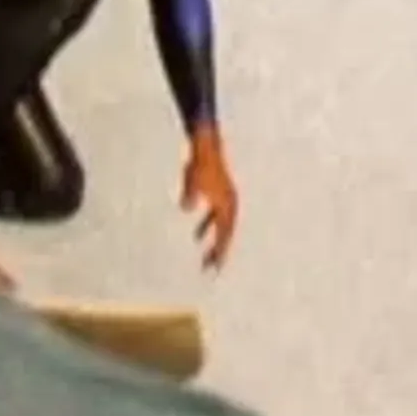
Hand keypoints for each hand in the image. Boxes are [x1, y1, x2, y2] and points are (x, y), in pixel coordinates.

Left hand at [180, 127, 239, 272]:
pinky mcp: (219, 197)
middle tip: (210, 269)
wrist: (206, 146)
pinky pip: (215, 218)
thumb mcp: (192, 180)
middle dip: (218, 252)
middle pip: (226, 235)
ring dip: (215, 242)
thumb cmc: (199, 164)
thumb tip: (186, 207)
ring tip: (207, 259)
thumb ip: (190, 195)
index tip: (214, 267)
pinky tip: (197, 237)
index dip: (219, 251)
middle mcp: (230, 206)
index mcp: (227, 205)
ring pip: (222, 228)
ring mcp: (226, 201)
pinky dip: (208, 227)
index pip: (224, 235)